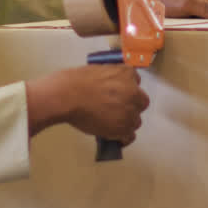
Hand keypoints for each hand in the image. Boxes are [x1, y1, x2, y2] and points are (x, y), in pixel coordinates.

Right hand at [25, 64, 149, 141]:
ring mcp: (130, 111)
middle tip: (115, 110)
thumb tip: (109, 88)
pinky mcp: (123, 127)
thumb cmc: (75, 81)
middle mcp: (133, 91)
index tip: (118, 95)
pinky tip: (115, 138)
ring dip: (125, 122)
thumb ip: (110, 78)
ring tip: (110, 124)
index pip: (135, 83)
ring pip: (135, 120)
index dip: (126, 91)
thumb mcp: (98, 70)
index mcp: (127, 73)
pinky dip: (123, 138)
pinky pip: (129, 136)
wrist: (67, 95)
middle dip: (130, 106)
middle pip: (140, 102)